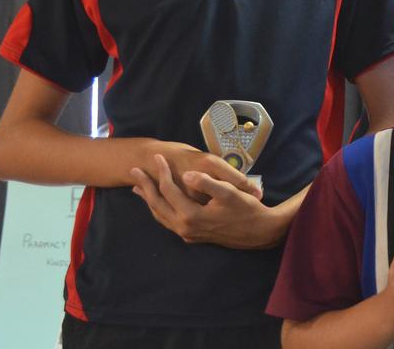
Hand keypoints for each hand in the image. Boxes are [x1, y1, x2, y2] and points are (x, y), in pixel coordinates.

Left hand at [129, 153, 278, 248]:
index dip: (162, 172)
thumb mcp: (229, 193)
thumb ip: (206, 183)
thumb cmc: (247, 209)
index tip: (157, 157)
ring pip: (160, 215)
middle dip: (145, 187)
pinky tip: (159, 203)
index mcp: (191, 216)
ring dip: (149, 200)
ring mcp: (188, 234)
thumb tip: (186, 175)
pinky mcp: (193, 236)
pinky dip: (159, 210)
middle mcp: (185, 228)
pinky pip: (168, 221)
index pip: (169, 191)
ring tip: (138, 187)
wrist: (260, 232)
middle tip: (134, 171)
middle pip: (158, 205)